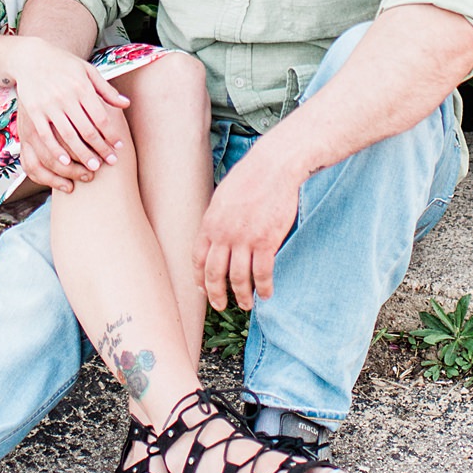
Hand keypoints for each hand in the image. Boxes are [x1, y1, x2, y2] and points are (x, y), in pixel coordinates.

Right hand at [11, 38, 129, 190]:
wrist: (30, 57)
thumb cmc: (63, 65)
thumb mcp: (87, 71)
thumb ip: (106, 89)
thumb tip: (126, 104)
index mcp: (81, 86)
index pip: (101, 116)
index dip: (111, 134)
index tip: (119, 147)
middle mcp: (66, 96)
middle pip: (87, 129)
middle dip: (100, 148)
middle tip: (110, 162)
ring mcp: (48, 105)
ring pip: (68, 136)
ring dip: (82, 154)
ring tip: (92, 168)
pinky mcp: (33, 112)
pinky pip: (46, 136)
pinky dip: (56, 151)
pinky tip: (65, 162)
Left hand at [192, 139, 301, 311]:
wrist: (274, 166)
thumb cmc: (250, 177)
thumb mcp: (223, 197)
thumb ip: (217, 220)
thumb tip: (215, 236)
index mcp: (210, 223)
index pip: (199, 259)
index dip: (200, 278)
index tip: (204, 290)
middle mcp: (224, 234)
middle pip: (215, 274)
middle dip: (216, 294)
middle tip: (221, 305)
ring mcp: (245, 239)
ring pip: (239, 278)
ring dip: (242, 296)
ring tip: (246, 304)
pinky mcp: (267, 241)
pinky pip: (262, 274)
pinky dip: (264, 288)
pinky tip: (266, 294)